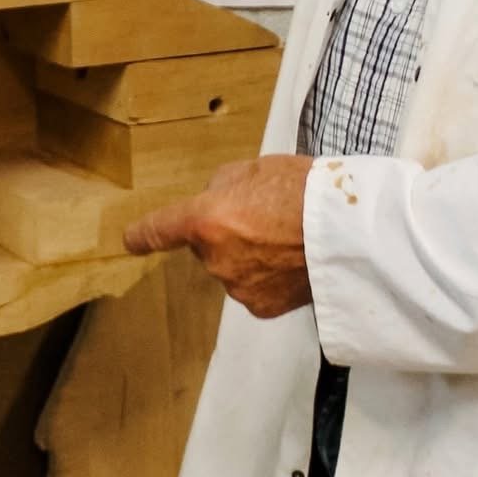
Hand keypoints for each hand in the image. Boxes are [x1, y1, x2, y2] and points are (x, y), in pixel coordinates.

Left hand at [124, 154, 315, 318]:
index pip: (159, 230)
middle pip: (206, 244)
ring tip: (285, 237)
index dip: (143, 235)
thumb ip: (223, 187)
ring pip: (230, 267)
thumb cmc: (303, 192)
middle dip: (224, 231)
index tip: (131, 241)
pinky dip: (265, 276)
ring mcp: (237, 287)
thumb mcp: (253, 170)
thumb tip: (216, 201)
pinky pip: (253, 287)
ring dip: (246, 255)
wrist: (346, 235)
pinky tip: (291, 260)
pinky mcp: (261, 306)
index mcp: (205, 220)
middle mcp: (214, 259)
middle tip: (263, 215)